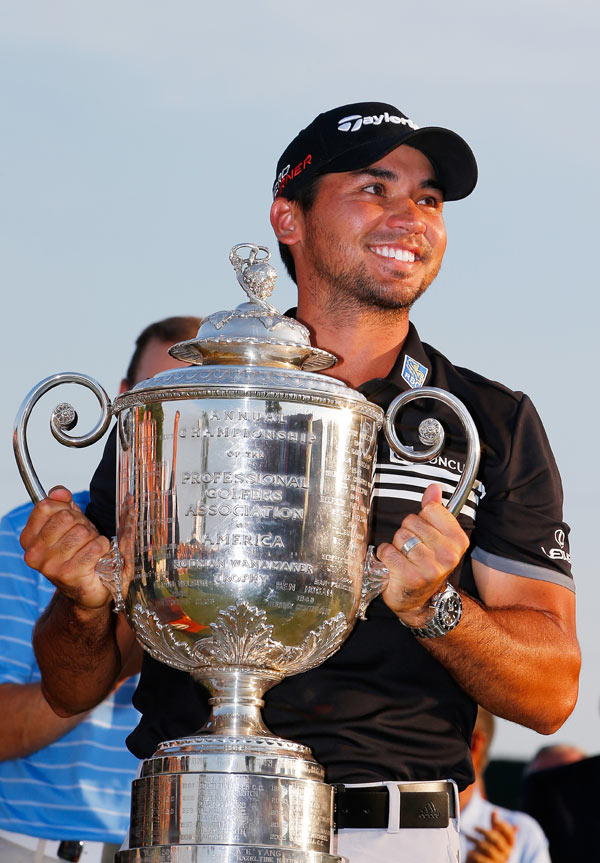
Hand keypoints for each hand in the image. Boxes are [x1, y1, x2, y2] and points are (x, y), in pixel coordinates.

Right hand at [20, 486, 111, 609]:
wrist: (90, 587)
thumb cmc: (79, 551)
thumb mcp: (69, 521)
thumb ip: (62, 502)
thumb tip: (59, 492)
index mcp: (29, 538)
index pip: (44, 506)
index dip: (65, 507)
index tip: (71, 517)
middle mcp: (34, 553)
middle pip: (66, 517)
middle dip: (82, 523)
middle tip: (84, 537)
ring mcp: (50, 566)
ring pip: (82, 532)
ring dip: (93, 537)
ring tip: (90, 548)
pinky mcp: (70, 575)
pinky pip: (94, 547)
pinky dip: (103, 548)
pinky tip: (98, 556)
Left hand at [377, 484, 468, 624]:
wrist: (419, 602)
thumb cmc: (426, 566)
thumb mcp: (436, 538)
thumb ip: (435, 511)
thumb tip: (434, 488)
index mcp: (458, 540)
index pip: (430, 509)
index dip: (422, 519)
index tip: (425, 534)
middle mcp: (448, 554)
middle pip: (412, 521)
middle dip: (407, 533)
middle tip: (413, 550)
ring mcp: (430, 567)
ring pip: (400, 536)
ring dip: (396, 546)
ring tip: (405, 559)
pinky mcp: (410, 576)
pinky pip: (387, 551)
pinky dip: (385, 557)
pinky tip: (394, 566)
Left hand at [465, 810, 517, 862]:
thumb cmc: (489, 847)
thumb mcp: (493, 836)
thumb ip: (495, 825)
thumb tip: (495, 810)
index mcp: (509, 846)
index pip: (510, 836)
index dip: (504, 827)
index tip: (496, 820)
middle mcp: (506, 854)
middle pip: (497, 840)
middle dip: (485, 832)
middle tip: (475, 827)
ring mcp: (498, 861)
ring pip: (488, 848)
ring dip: (476, 841)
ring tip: (467, 837)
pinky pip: (481, 859)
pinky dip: (474, 853)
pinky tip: (469, 851)